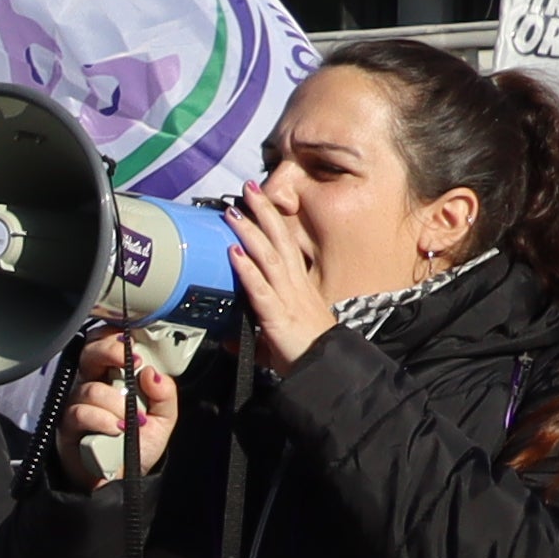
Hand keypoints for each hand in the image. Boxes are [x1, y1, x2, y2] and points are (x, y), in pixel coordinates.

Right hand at [57, 324, 180, 476]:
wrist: (119, 482)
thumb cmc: (135, 447)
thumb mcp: (162, 420)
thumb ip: (165, 395)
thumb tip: (151, 373)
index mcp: (113, 379)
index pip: (105, 344)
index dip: (113, 338)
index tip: (133, 346)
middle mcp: (92, 386)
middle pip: (89, 353)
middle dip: (109, 352)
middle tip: (129, 365)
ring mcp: (77, 405)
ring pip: (91, 388)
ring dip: (115, 404)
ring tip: (130, 423)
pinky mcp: (67, 426)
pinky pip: (81, 412)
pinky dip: (102, 420)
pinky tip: (115, 430)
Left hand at [228, 166, 336, 366]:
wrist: (327, 369)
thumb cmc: (309, 351)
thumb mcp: (280, 334)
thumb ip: (257, 328)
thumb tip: (230, 337)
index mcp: (298, 285)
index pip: (285, 246)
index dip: (273, 223)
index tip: (259, 201)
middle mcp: (295, 285)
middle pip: (280, 240)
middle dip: (264, 212)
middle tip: (249, 188)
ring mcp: (288, 298)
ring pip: (268, 257)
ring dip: (250, 232)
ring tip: (235, 211)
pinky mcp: (278, 315)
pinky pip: (260, 288)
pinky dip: (246, 269)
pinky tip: (234, 252)